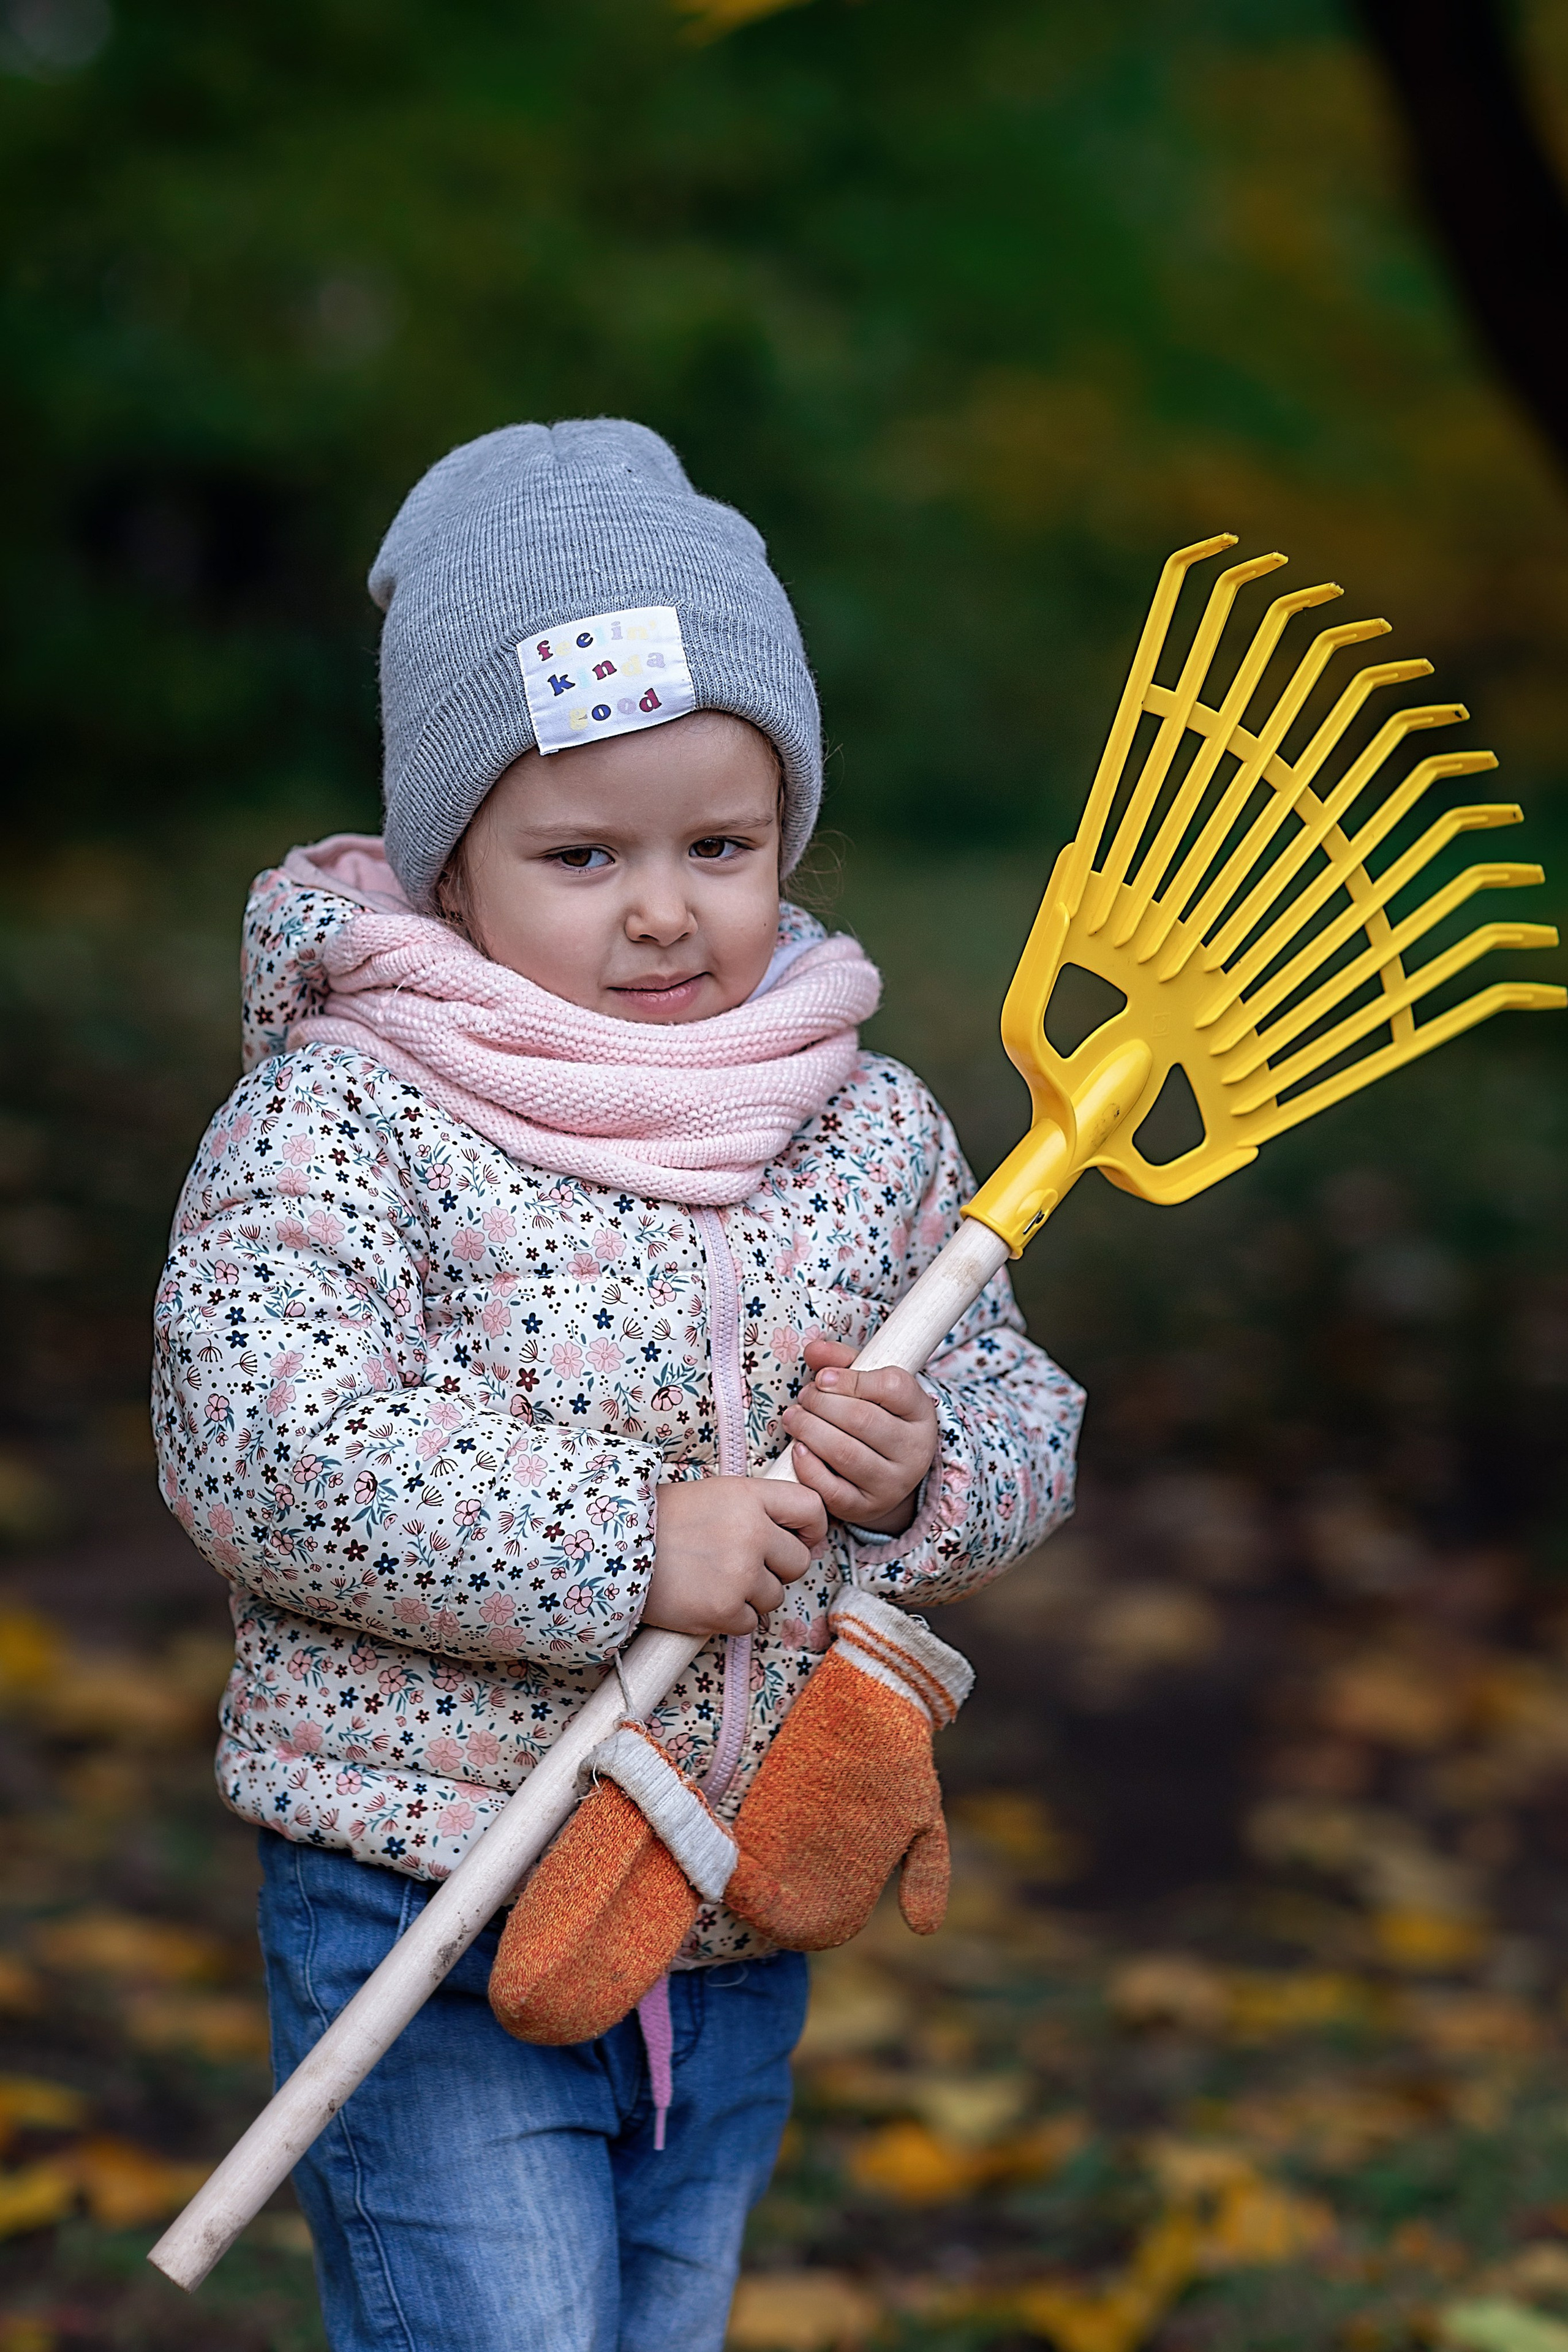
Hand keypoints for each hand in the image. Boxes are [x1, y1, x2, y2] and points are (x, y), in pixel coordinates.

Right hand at [643, 1475, 826, 1637]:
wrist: (610, 1550)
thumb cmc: (661, 1521)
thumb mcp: (714, 1495)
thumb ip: (755, 1509)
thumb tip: (794, 1535)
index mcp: (750, 1496)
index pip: (812, 1507)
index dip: (811, 1528)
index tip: (798, 1538)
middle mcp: (752, 1532)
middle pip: (799, 1561)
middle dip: (777, 1568)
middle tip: (742, 1565)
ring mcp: (740, 1574)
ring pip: (775, 1596)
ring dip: (751, 1595)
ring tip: (713, 1580)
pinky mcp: (725, 1610)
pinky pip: (750, 1623)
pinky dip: (730, 1618)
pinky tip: (703, 1600)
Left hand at [781, 1338, 938, 1535]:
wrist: (888, 1472)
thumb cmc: (875, 1418)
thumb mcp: (870, 1385)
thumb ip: (844, 1362)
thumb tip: (814, 1350)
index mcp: (920, 1412)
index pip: (893, 1387)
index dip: (851, 1379)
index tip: (824, 1377)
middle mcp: (914, 1450)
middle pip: (863, 1420)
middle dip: (822, 1403)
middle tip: (804, 1397)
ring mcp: (893, 1483)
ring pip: (846, 1454)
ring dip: (810, 1430)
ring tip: (794, 1417)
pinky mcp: (866, 1508)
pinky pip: (833, 1490)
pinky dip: (809, 1467)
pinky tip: (798, 1449)